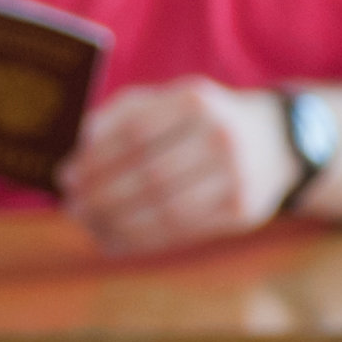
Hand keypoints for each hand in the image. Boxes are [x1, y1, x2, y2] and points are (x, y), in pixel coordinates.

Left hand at [59, 78, 296, 252]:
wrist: (276, 142)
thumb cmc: (201, 121)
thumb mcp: (169, 100)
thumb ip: (123, 114)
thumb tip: (80, 145)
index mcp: (195, 100)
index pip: (133, 134)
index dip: (94, 160)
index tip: (65, 177)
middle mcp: (220, 136)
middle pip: (147, 175)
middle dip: (100, 196)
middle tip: (71, 207)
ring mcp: (236, 176)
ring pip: (164, 210)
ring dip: (116, 224)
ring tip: (88, 225)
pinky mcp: (241, 211)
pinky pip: (181, 232)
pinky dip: (141, 241)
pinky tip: (113, 241)